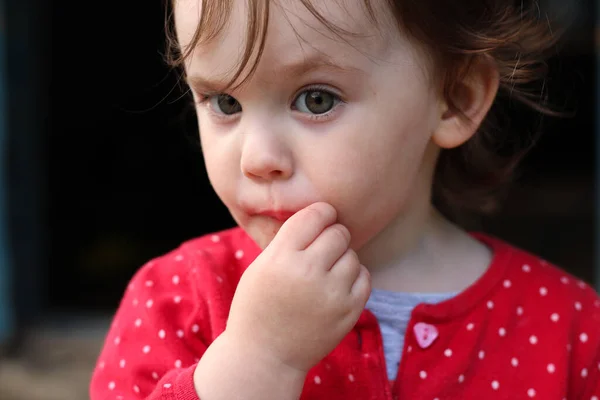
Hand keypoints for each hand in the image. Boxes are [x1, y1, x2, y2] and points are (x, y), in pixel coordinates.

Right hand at [225, 202, 370, 372]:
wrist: (265, 355)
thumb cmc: (258, 305)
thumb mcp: (260, 266)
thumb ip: (288, 240)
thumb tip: (322, 214)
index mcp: (280, 257)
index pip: (315, 215)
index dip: (320, 214)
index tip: (320, 220)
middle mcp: (307, 272)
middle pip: (338, 233)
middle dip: (331, 236)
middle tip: (321, 250)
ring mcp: (331, 294)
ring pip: (352, 255)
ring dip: (341, 258)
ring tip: (324, 272)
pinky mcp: (348, 311)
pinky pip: (364, 276)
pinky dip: (353, 277)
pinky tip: (336, 285)